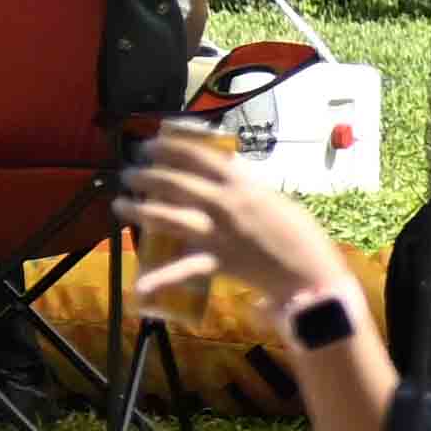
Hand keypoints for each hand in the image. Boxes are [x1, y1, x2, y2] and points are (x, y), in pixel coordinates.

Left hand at [107, 124, 360, 336]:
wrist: (310, 271)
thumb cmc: (299, 232)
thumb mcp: (272, 197)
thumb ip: (244, 185)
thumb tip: (222, 171)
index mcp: (242, 184)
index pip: (198, 156)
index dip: (168, 147)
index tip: (149, 145)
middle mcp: (225, 204)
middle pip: (175, 183)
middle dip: (146, 175)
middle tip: (128, 172)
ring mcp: (218, 233)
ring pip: (168, 216)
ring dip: (139, 209)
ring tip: (119, 203)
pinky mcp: (217, 261)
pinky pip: (183, 270)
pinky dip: (160, 279)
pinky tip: (139, 285)